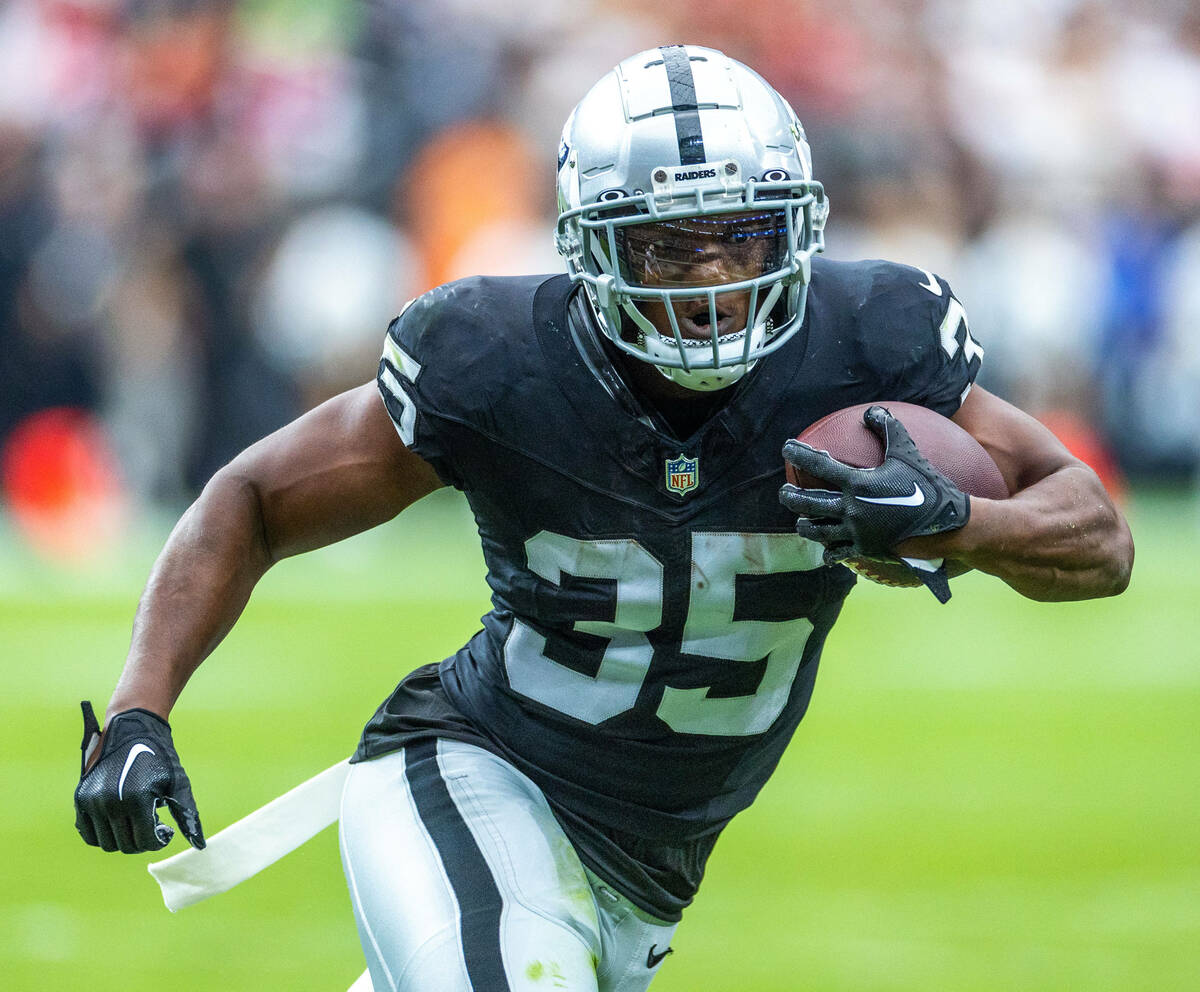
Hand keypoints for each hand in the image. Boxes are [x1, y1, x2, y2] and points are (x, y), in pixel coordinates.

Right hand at [74, 701, 205, 853]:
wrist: (131, 727)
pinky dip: (103, 834)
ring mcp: (92, 801)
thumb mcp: (178, 781)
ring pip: (107, 843)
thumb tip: (199, 844)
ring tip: (136, 823)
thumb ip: (187, 814)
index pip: (145, 842)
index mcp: (136, 799)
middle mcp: (110, 802)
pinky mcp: (80, 798)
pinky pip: (88, 833)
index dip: (158, 841)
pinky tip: (119, 821)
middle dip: (142, 841)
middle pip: (125, 846)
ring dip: (123, 839)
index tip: (165, 830)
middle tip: (151, 827)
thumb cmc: (159, 755)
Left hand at [779, 405, 969, 562]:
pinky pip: (840, 553)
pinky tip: (826, 554)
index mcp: (858, 484)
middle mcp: (852, 509)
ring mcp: (857, 532)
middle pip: (809, 504)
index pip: (820, 465)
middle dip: (791, 497)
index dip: (800, 454)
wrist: (946, 524)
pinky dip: (830, 553)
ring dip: (807, 527)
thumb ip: (888, 429)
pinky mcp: (866, 549)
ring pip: (820, 532)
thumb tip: (871, 411)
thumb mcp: (907, 452)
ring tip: (801, 523)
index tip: (786, 447)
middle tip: (784, 492)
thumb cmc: (927, 485)